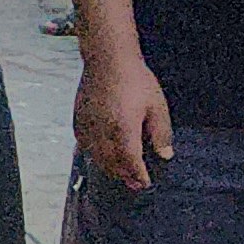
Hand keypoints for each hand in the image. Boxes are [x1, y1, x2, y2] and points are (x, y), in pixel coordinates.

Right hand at [77, 50, 172, 190]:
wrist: (107, 59)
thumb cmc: (135, 80)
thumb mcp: (157, 106)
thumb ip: (161, 133)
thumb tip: (165, 155)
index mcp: (124, 130)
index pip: (131, 162)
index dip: (138, 176)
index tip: (145, 184)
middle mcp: (103, 132)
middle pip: (112, 164)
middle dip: (124, 176)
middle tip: (134, 184)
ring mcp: (88, 127)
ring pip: (96, 157)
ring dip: (109, 168)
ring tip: (119, 173)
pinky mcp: (78, 119)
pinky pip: (84, 145)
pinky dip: (93, 154)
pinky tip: (100, 154)